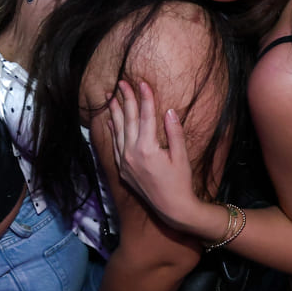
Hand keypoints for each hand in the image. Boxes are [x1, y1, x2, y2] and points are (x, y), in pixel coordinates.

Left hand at [107, 80, 213, 236]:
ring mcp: (124, 162)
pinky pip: (114, 145)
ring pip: (117, 131)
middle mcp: (131, 154)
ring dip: (114, 112)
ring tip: (110, 96)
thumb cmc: (180, 182)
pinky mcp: (122, 169)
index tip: (142, 82)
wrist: (171, 208)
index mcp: (147, 148)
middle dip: (125, 99)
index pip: (145, 116)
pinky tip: (110, 120)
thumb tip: (169, 111)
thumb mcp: (181, 156)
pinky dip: (112, 131)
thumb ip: (173, 132)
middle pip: (128, 120)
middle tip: (122, 82)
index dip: (145, 98)